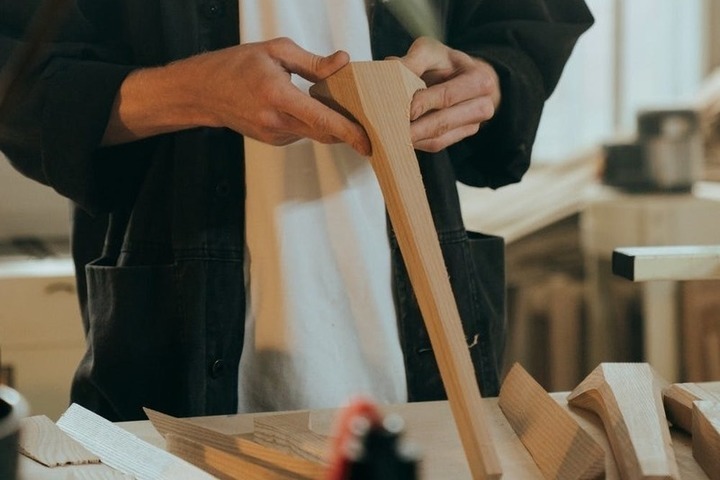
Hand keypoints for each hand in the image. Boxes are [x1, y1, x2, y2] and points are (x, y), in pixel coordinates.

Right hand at [104, 38, 370, 155]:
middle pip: (325, 133)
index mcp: (279, 96)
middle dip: (348, 128)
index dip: (350, 133)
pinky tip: (310, 106)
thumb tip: (343, 62)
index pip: (323, 120)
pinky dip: (313, 122)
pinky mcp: (273, 140)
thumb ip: (313, 62)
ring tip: (337, 103)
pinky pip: (302, 132)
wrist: (201, 92)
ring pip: (314, 133)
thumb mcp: (276, 51)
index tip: (369, 143)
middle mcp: (277, 122)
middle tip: (368, 117)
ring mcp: (274, 135)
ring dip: (329, 122)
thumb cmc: (235, 65)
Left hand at [397, 37, 500, 152]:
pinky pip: (436, 144)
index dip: (423, 103)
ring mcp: (473, 124)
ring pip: (438, 138)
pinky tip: (399, 138)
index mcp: (479, 80)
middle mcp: (482, 105)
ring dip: (412, 139)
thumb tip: (391, 68)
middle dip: (415, 128)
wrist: (459, 77)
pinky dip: (416, 143)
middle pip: (443, 122)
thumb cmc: (444, 63)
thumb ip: (413, 60)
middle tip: (390, 130)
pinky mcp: (459, 136)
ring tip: (390, 136)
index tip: (403, 109)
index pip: (447, 96)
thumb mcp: (431, 51)